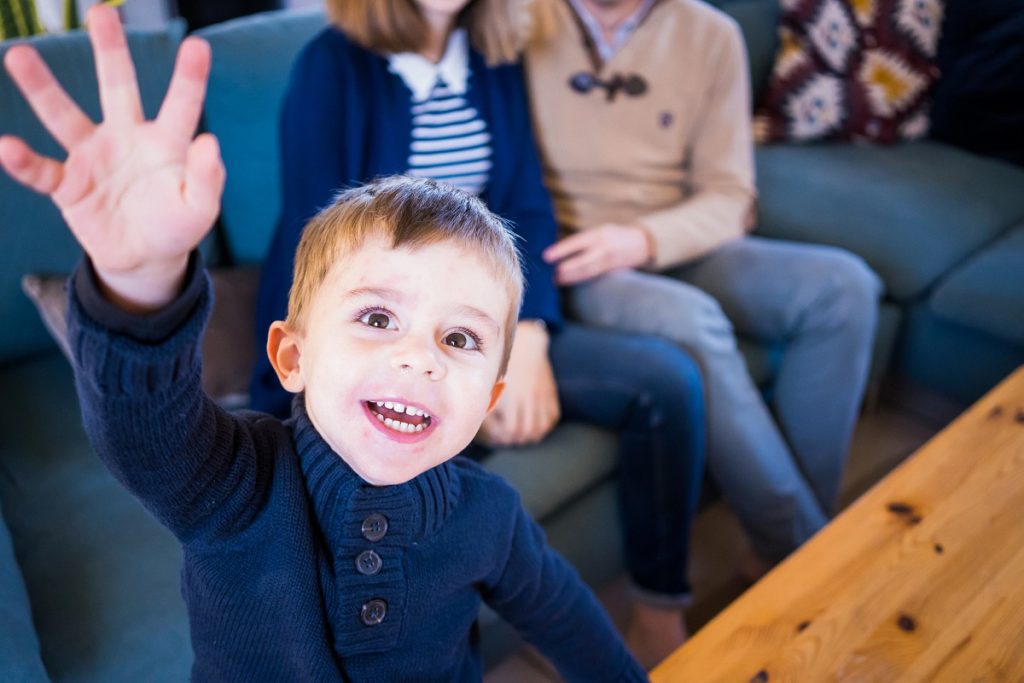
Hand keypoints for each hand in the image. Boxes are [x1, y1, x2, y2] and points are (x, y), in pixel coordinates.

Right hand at [0, 6, 223, 312]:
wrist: (145, 257)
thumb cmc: (177, 224)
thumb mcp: (200, 208)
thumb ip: (208, 178)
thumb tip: (210, 142)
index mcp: (166, 141)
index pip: (181, 105)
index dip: (189, 77)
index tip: (198, 45)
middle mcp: (126, 137)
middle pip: (117, 87)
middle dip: (110, 52)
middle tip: (101, 12)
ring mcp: (93, 157)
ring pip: (65, 117)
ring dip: (43, 89)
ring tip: (19, 56)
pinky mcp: (68, 185)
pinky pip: (42, 170)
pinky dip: (23, 161)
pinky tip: (7, 147)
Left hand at [478, 321, 559, 445]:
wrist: (528, 342)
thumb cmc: (502, 361)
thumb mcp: (490, 379)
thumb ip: (486, 400)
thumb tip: (477, 420)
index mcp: (507, 394)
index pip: (505, 428)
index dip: (498, 437)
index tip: (493, 436)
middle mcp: (524, 397)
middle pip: (521, 431)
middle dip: (511, 439)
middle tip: (504, 439)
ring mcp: (539, 396)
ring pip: (536, 428)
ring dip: (527, 436)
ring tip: (517, 436)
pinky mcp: (550, 393)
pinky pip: (550, 418)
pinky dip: (542, 427)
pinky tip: (532, 427)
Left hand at [542, 223, 652, 284]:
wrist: (641, 242)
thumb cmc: (614, 235)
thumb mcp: (600, 231)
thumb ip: (584, 240)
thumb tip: (560, 250)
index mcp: (598, 233)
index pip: (576, 242)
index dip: (561, 250)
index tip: (546, 256)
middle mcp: (604, 247)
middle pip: (583, 260)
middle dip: (567, 268)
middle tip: (552, 273)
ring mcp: (609, 260)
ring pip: (588, 270)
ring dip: (572, 276)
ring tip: (557, 280)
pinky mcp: (612, 270)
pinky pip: (594, 275)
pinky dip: (580, 278)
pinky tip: (569, 281)